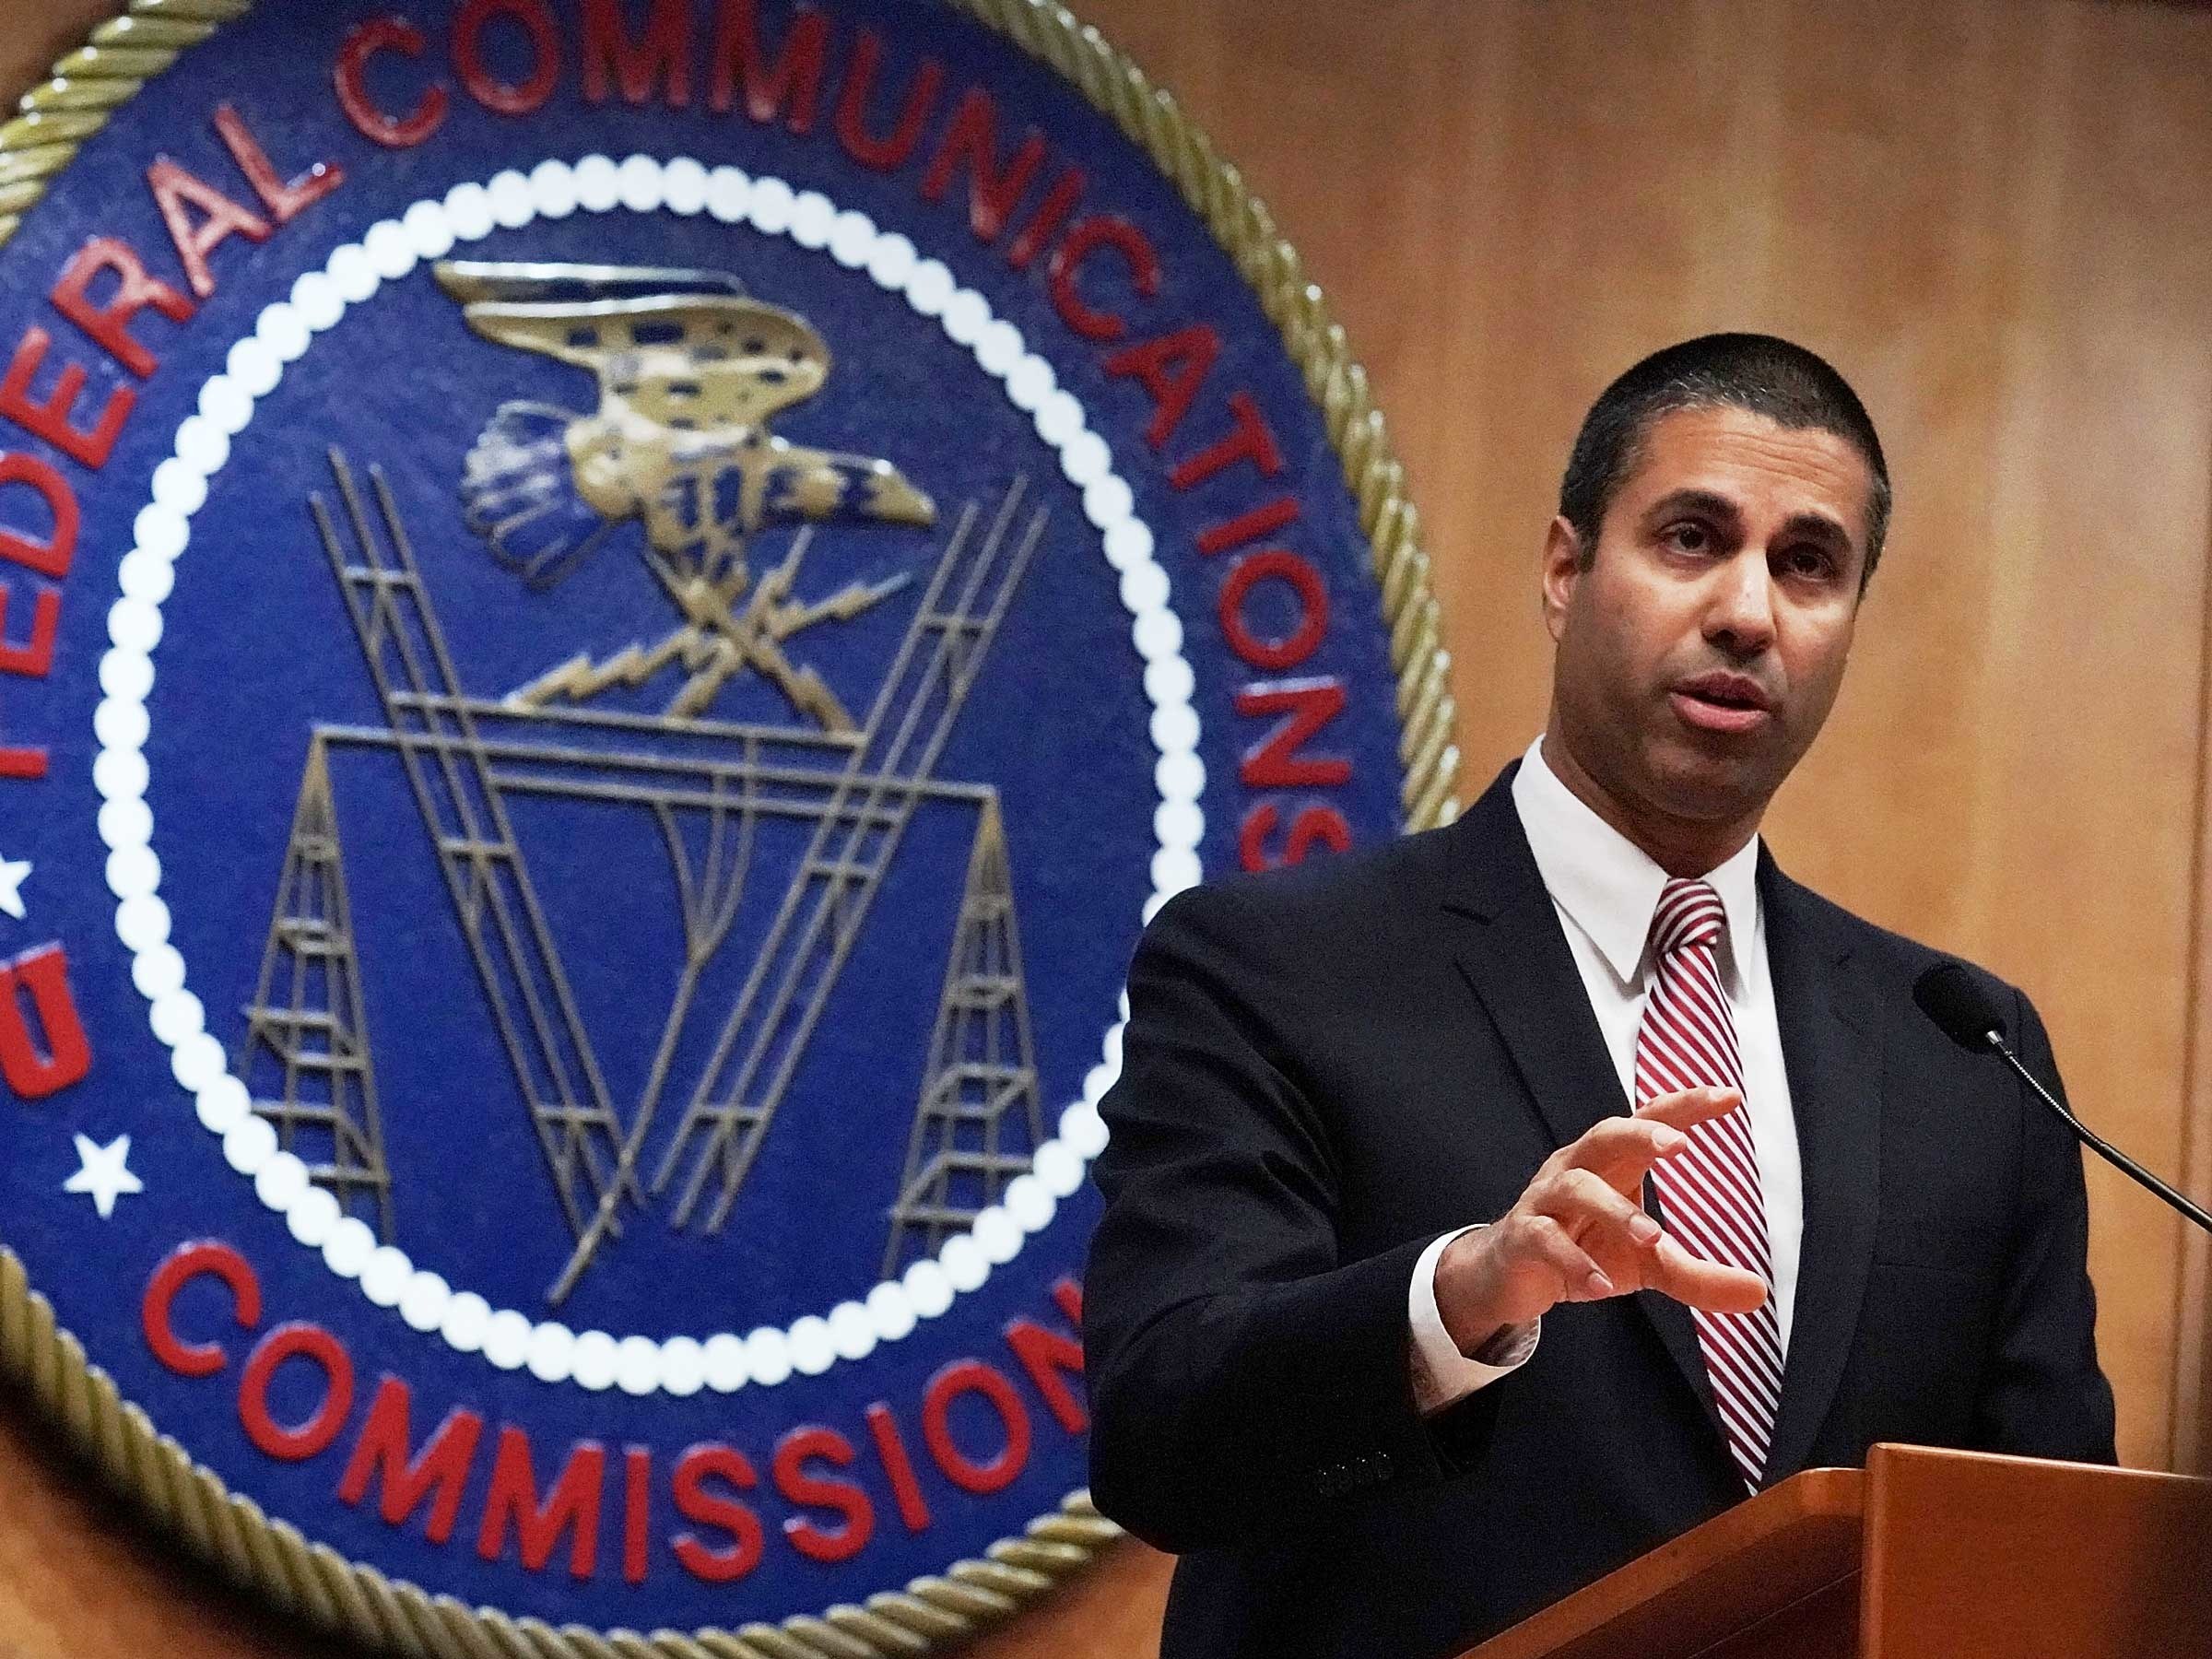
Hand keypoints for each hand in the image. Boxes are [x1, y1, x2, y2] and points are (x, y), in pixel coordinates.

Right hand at [1433, 1087, 1767, 1352]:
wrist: (1509, 1276)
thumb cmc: (1584, 1249)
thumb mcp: (1647, 1264)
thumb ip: (1698, 1276)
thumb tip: (1758, 1292)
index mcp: (1611, 1164)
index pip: (1649, 1123)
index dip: (1685, 1106)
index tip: (1730, 1097)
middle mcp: (1576, 1170)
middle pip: (1605, 1134)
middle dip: (1642, 1134)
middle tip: (1680, 1145)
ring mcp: (1545, 1201)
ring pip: (1575, 1186)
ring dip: (1614, 1209)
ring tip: (1652, 1239)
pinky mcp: (1522, 1236)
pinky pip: (1544, 1239)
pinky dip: (1573, 1262)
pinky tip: (1600, 1287)